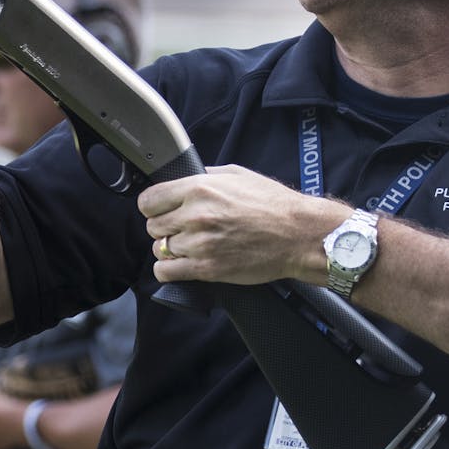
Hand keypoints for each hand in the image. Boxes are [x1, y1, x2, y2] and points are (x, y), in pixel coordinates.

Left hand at [138, 164, 346, 285]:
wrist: (300, 235)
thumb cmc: (274, 205)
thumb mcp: (237, 175)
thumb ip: (205, 176)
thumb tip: (184, 179)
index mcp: (199, 188)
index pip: (148, 200)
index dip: (153, 207)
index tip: (161, 211)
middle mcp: (195, 215)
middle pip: (152, 226)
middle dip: (164, 228)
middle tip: (181, 229)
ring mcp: (200, 243)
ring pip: (159, 249)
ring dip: (170, 249)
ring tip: (189, 246)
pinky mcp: (207, 269)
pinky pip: (165, 272)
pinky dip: (168, 270)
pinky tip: (180, 265)